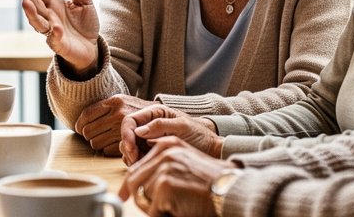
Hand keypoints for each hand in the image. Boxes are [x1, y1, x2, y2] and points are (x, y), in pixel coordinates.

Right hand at [14, 0, 100, 73]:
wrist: (91, 47)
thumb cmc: (84, 23)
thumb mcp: (84, 1)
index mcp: (53, 3)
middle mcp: (49, 16)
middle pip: (35, 4)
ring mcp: (51, 30)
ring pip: (38, 22)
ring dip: (31, 14)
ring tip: (26, 3)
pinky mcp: (59, 44)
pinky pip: (54, 39)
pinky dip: (54, 34)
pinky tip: (56, 28)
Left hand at [75, 94, 154, 155]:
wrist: (161, 117)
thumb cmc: (135, 110)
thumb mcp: (121, 101)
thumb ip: (104, 108)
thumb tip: (80, 122)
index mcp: (115, 102)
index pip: (86, 115)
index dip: (79, 124)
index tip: (78, 128)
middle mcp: (119, 114)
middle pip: (88, 131)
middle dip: (88, 134)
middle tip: (91, 134)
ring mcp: (123, 130)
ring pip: (95, 143)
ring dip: (96, 142)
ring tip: (102, 138)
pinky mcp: (128, 143)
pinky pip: (106, 151)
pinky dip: (106, 149)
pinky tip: (112, 144)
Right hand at [120, 104, 223, 165]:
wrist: (210, 149)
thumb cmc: (199, 134)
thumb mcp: (181, 126)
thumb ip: (159, 125)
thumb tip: (138, 131)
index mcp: (154, 113)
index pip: (130, 121)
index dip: (126, 135)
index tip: (132, 149)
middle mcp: (148, 125)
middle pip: (127, 135)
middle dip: (128, 149)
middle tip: (137, 161)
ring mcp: (148, 140)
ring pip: (129, 148)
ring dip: (132, 157)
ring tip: (145, 164)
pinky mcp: (151, 153)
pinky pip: (137, 158)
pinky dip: (138, 164)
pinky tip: (148, 167)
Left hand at [120, 136, 235, 216]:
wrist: (230, 188)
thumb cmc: (211, 181)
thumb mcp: (183, 163)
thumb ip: (161, 167)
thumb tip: (132, 186)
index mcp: (166, 144)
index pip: (137, 167)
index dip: (129, 186)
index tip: (122, 197)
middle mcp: (163, 152)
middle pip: (133, 181)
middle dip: (139, 199)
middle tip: (156, 209)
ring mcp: (163, 167)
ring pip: (143, 197)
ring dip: (155, 208)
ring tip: (177, 205)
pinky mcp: (165, 185)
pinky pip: (152, 209)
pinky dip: (163, 215)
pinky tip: (181, 209)